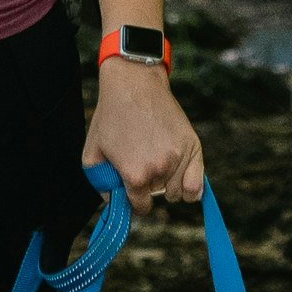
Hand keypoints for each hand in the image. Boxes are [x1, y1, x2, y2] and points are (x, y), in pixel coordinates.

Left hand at [84, 57, 204, 207]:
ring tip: (157, 161)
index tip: (132, 192)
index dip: (134, 201)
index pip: (140, 207)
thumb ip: (101, 183)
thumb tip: (114, 203)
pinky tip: (182, 181)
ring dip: (168, 183)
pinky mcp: (192, 145)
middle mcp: (159, 169)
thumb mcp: (93, 152)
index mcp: (135, 174)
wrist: (134, 84)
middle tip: (141, 162)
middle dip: (149, 186)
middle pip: (158, 196)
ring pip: (177, 191)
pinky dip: (191, 187)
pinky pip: (198, 185)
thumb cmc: (111, 116)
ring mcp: (178, 157)